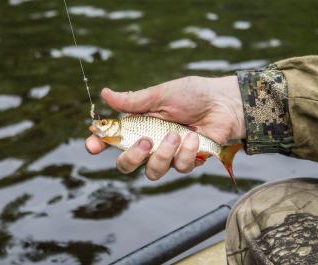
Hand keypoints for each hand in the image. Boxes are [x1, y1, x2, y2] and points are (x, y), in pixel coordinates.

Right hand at [86, 76, 244, 179]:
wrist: (225, 103)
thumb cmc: (193, 94)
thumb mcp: (160, 95)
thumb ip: (133, 101)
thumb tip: (104, 94)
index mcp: (140, 125)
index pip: (113, 140)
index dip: (99, 145)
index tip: (92, 145)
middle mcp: (150, 143)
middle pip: (126, 165)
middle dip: (131, 158)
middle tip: (145, 141)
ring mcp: (168, 155)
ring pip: (152, 172)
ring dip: (163, 154)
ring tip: (178, 134)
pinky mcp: (187, 161)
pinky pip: (179, 168)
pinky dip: (186, 152)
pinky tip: (194, 136)